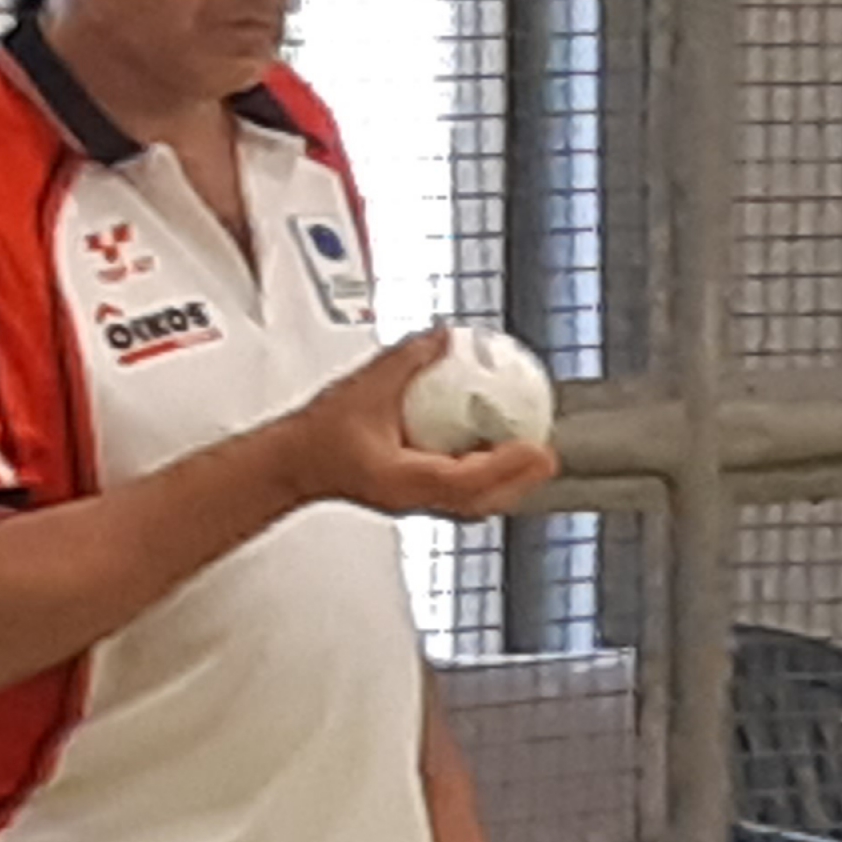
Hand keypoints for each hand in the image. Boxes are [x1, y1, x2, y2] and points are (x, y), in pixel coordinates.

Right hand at [284, 329, 556, 522]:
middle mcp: (412, 498)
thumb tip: (445, 337)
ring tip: (530, 458)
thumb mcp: (364, 387)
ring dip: (504, 483)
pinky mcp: (411, 496)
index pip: (465, 479)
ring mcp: (412, 502)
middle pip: (479, 502)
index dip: (506, 466)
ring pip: (472, 503)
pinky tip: (491, 454)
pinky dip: (484, 477)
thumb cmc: (318, 437)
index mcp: (402, 479)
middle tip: (548, 457)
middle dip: (519, 483)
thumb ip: (407, 359)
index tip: (537, 450)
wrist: (293, 463)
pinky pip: (458, 492)